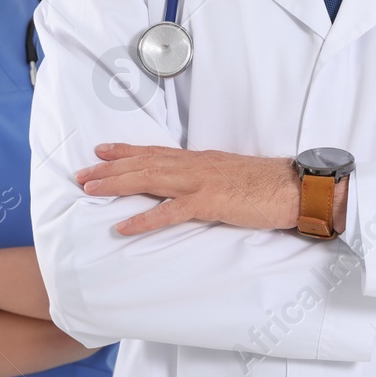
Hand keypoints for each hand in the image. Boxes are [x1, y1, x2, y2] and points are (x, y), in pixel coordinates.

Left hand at [76, 144, 297, 235]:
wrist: (294, 187)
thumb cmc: (266, 185)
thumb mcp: (230, 176)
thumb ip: (208, 179)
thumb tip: (190, 188)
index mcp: (200, 160)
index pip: (155, 152)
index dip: (125, 151)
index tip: (101, 151)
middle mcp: (194, 165)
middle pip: (144, 163)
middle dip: (109, 169)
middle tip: (81, 175)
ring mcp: (200, 182)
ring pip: (149, 179)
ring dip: (117, 184)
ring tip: (90, 190)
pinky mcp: (210, 202)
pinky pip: (170, 212)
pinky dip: (144, 218)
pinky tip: (123, 225)